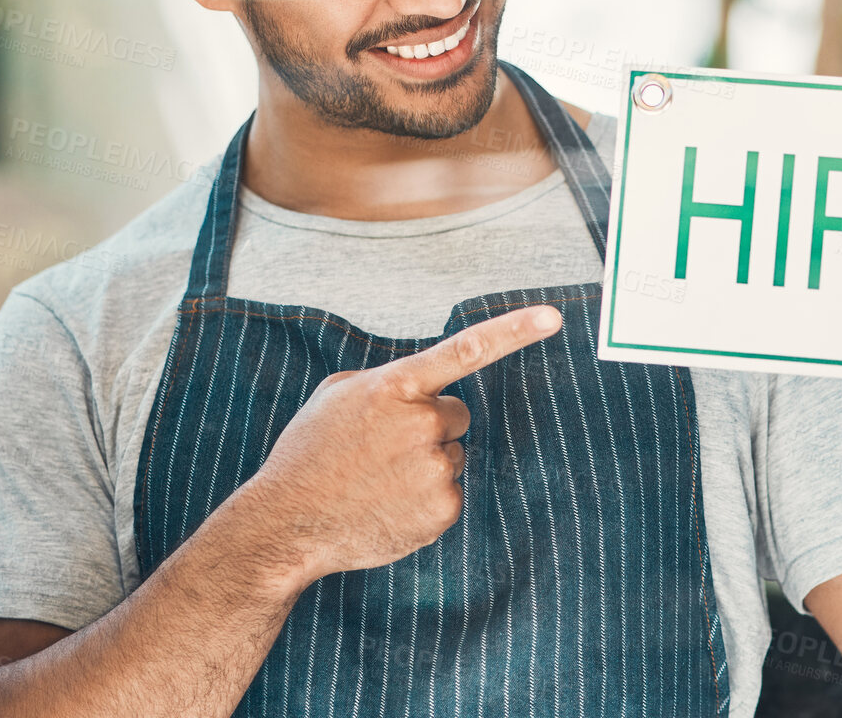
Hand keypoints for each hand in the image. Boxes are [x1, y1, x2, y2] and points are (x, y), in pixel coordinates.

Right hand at [242, 304, 562, 584]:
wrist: (288, 523)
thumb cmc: (309, 455)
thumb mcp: (337, 397)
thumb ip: (387, 382)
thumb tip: (421, 390)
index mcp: (395, 387)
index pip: (465, 350)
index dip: (513, 331)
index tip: (552, 317)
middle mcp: (422, 423)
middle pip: (456, 415)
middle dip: (430, 427)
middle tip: (383, 449)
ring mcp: (435, 468)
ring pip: (451, 456)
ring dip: (425, 464)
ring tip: (377, 480)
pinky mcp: (444, 509)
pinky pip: (450, 492)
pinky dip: (425, 499)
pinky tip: (388, 505)